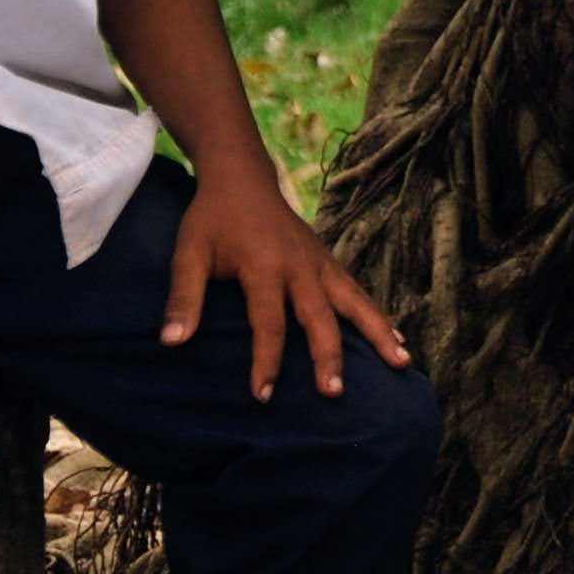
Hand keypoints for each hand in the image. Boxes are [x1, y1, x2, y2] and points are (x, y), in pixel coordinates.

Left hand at [162, 161, 410, 402]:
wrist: (243, 179)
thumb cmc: (212, 220)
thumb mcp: (189, 253)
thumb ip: (184, 297)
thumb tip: (171, 342)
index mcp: (266, 266)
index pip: (269, 322)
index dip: (266, 361)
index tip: (263, 395)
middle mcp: (301, 266)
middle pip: (321, 317)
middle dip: (329, 356)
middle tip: (335, 393)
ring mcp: (320, 262)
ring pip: (355, 302)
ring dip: (378, 332)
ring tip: (401, 362)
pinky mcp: (329, 261)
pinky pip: (358, 292)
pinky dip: (377, 315)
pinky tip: (396, 337)